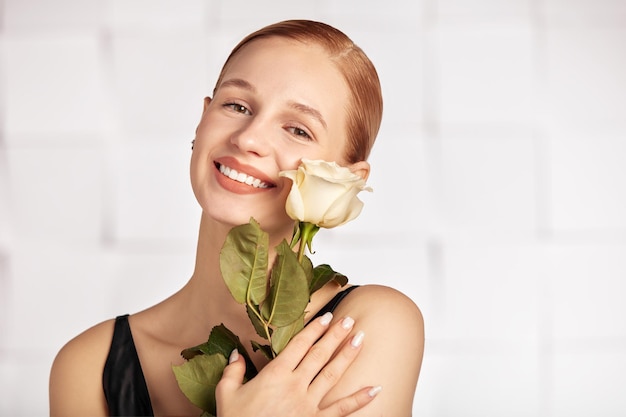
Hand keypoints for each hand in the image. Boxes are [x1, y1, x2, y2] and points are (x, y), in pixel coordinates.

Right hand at [215, 312, 380, 416]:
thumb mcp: (226, 395)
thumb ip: (233, 371)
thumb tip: (235, 353)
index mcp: (275, 375)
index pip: (299, 345)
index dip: (314, 329)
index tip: (326, 316)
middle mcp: (295, 386)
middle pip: (319, 354)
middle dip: (335, 335)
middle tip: (349, 319)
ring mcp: (308, 405)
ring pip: (332, 375)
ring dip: (348, 355)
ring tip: (361, 339)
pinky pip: (342, 410)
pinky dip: (360, 399)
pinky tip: (375, 388)